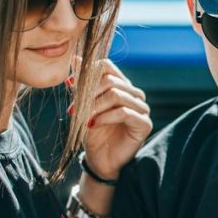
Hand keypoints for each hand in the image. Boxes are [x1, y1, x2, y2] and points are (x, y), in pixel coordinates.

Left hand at [68, 55, 151, 178]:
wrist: (100, 159)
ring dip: (95, 107)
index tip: (73, 88)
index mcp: (121, 85)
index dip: (89, 74)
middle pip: (110, 81)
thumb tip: (75, 58)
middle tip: (75, 110)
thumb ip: (82, 84)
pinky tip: (93, 125)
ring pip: (116, 95)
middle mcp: (134, 94)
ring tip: (83, 119)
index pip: (107, 66)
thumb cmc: (93, 132)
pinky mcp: (144, 124)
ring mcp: (142, 108)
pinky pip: (123, 113)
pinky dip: (104, 118)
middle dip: (89, 95)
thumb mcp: (84, 106)